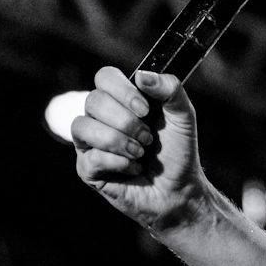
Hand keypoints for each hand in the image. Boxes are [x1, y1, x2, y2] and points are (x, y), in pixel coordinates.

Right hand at [72, 66, 205, 230]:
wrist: (179, 189)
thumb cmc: (178, 151)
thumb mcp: (183, 115)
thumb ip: (169, 88)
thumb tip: (141, 75)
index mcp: (120, 99)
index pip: (105, 77)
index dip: (123, 91)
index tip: (146, 109)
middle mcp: (100, 117)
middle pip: (93, 101)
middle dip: (126, 121)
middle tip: (147, 138)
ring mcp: (90, 143)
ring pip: (82, 127)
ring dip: (118, 141)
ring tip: (140, 152)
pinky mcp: (87, 169)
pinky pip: (91, 157)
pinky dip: (119, 162)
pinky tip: (134, 168)